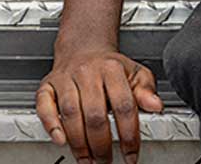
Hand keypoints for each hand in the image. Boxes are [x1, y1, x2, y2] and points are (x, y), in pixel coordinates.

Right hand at [37, 41, 164, 163]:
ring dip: (79, 143)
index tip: (131, 154)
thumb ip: (146, 90)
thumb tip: (155, 105)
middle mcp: (87, 72)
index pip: (123, 106)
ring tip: (88, 160)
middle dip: (101, 145)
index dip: (128, 135)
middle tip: (106, 161)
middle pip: (95, 114)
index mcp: (112, 68)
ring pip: (71, 114)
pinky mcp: (48, 85)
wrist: (84, 48)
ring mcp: (66, 78)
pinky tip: (60, 140)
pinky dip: (51, 125)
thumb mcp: (134, 73)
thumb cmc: (109, 66)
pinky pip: (44, 105)